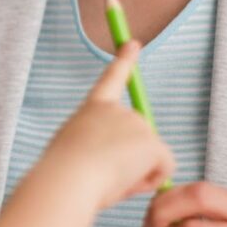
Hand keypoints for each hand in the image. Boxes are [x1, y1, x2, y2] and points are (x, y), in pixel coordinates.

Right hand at [51, 41, 174, 209]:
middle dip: (130, 161)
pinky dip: (148, 181)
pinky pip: (163, 170)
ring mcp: (137, 124)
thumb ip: (97, 147)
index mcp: (93, 109)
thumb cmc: (62, 174)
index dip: (124, 60)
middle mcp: (118, 110)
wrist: (67, 179)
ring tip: (106, 180)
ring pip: (149, 159)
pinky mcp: (153, 143)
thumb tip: (119, 165)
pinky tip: (126, 183)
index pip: (112, 79)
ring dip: (134, 174)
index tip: (133, 43)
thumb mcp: (74, 150)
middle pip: (138, 139)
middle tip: (103, 176)